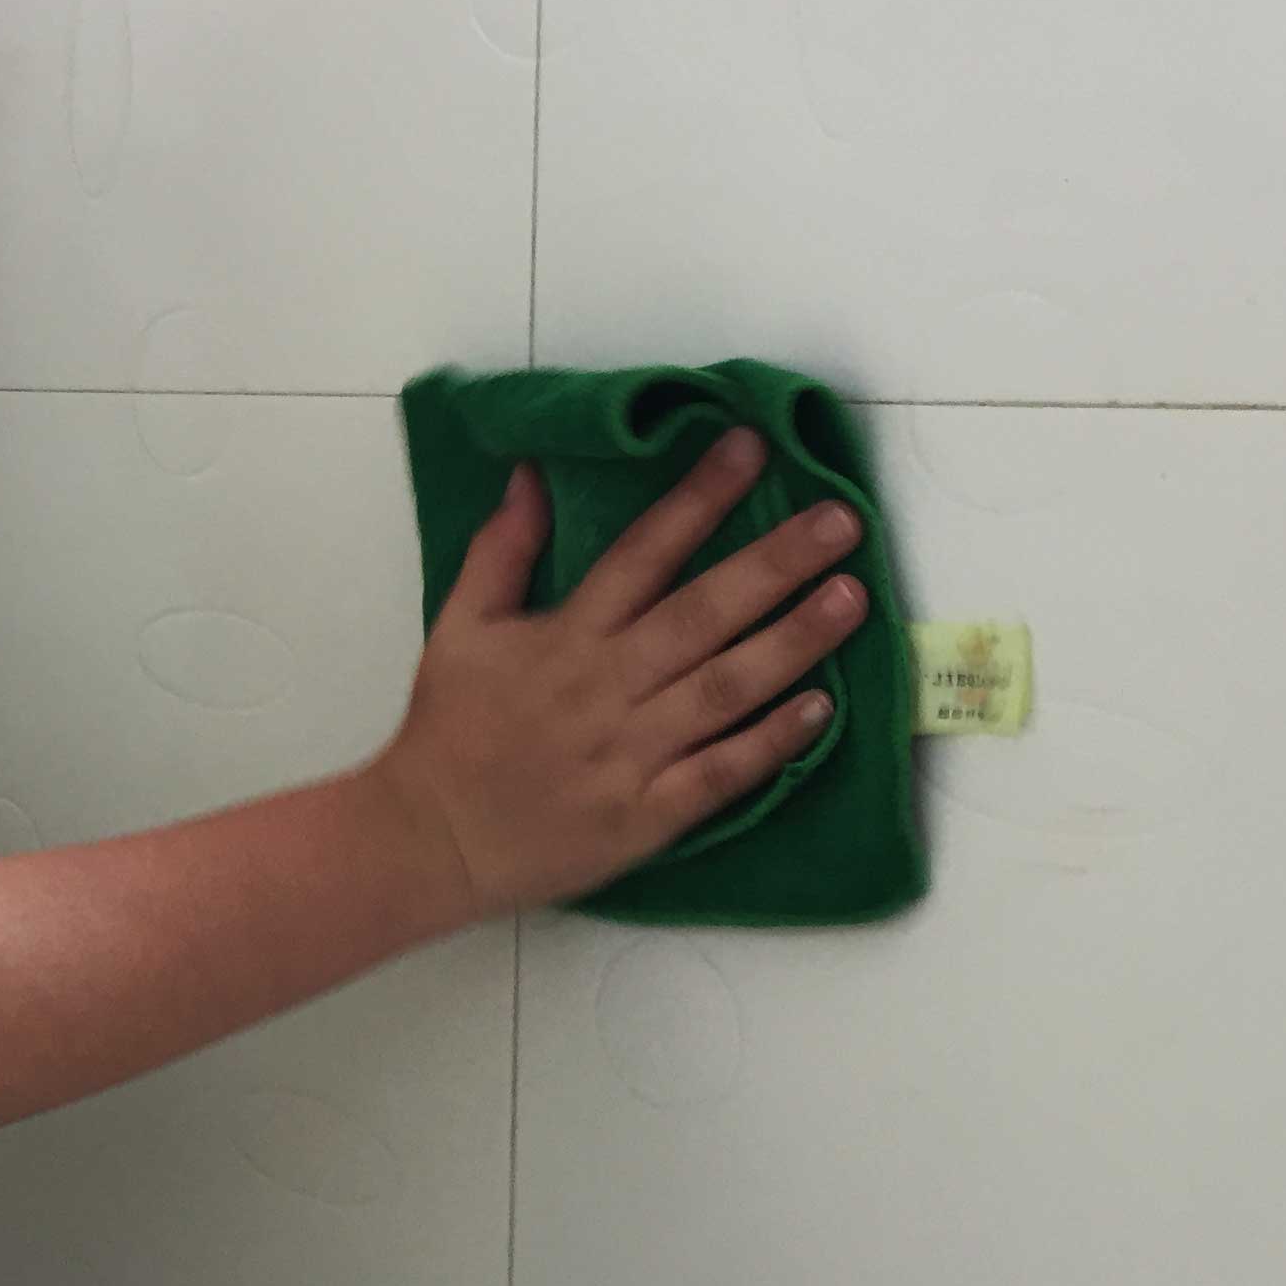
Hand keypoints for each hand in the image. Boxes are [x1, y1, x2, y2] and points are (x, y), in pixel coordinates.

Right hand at [375, 429, 868, 923]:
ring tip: (852, 599)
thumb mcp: (460, 626)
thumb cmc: (451, 728)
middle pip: (702, 614)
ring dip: (793, 642)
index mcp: (566, 635)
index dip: (698, 497)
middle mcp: (607, 686)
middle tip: (842, 521)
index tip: (751, 447)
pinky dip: (771, 744)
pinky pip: (721, 774)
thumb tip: (532, 474)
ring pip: (726, 689)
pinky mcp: (649, 815)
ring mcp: (632, 753)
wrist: (433, 838)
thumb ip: (501, 550)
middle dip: (775, 563)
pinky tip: (824, 710)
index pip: (642, 552)